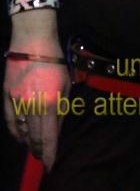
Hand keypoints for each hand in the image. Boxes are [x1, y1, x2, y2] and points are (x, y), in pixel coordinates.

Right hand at [3, 36, 69, 171]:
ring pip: (22, 132)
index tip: (50, 165)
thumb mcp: (66, 84)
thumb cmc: (54, 61)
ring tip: (34, 149)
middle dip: (40, 151)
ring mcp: (18, 102)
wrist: (33, 42)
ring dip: (28, 142)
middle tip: (43, 157)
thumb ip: (62, 109)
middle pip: (34, 137)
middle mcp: (33, 105)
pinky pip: (10, 121)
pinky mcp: (7, 97)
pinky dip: (15, 132)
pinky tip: (20, 137)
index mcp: (51, 102)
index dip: (50, 154)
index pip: (49, 137)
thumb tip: (57, 129)